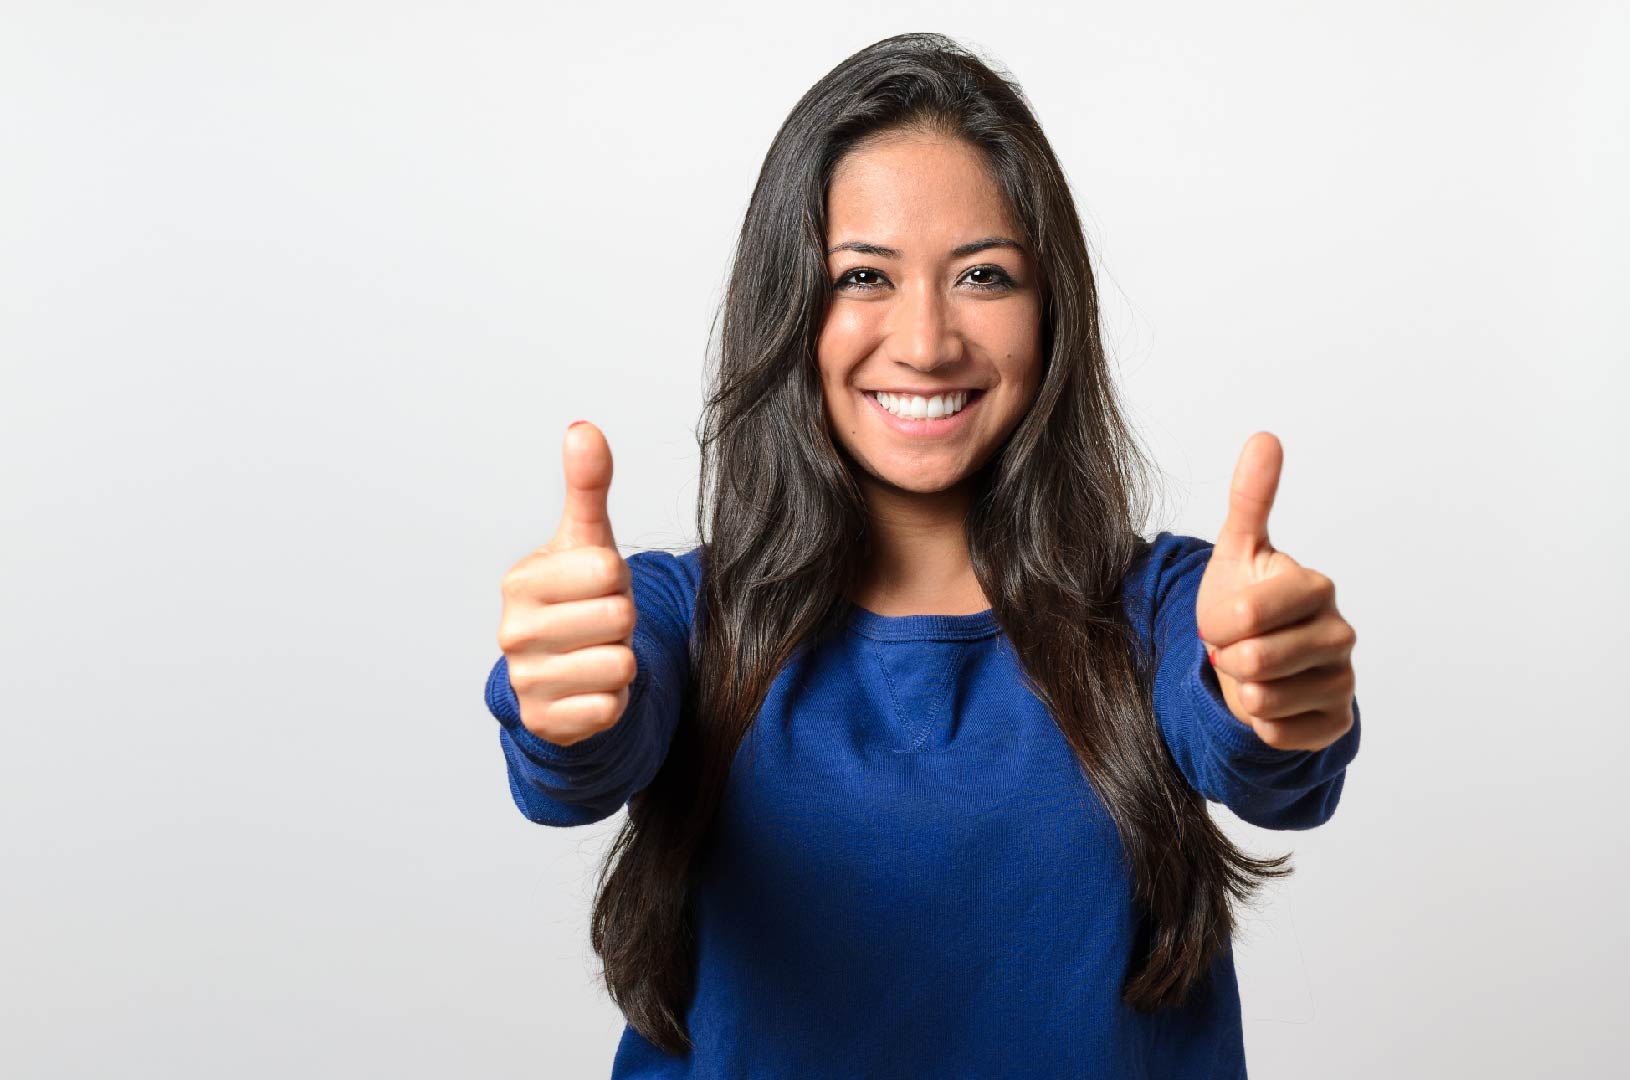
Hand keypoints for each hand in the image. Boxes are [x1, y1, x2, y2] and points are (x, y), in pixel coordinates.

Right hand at [496, 421, 638, 747]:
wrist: (566, 672)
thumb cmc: (581, 596)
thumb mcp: (587, 540)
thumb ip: (587, 486)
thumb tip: (583, 428)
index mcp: (521, 582)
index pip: (608, 569)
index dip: (618, 578)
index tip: (598, 585)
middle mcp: (512, 633)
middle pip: (618, 618)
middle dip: (623, 621)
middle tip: (602, 623)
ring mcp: (526, 681)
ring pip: (618, 665)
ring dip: (621, 662)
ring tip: (598, 653)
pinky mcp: (545, 723)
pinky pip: (610, 708)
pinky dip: (614, 701)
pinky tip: (593, 688)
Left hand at [1194, 432, 1357, 751]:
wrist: (1254, 661)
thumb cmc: (1245, 604)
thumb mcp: (1239, 551)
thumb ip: (1250, 498)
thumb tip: (1264, 437)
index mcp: (1315, 587)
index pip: (1249, 615)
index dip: (1220, 622)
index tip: (1223, 617)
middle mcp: (1339, 632)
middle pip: (1256, 661)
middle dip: (1228, 658)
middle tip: (1235, 648)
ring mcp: (1342, 679)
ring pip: (1265, 700)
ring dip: (1241, 691)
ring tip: (1251, 673)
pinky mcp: (1336, 722)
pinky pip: (1281, 735)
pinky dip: (1260, 725)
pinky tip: (1268, 704)